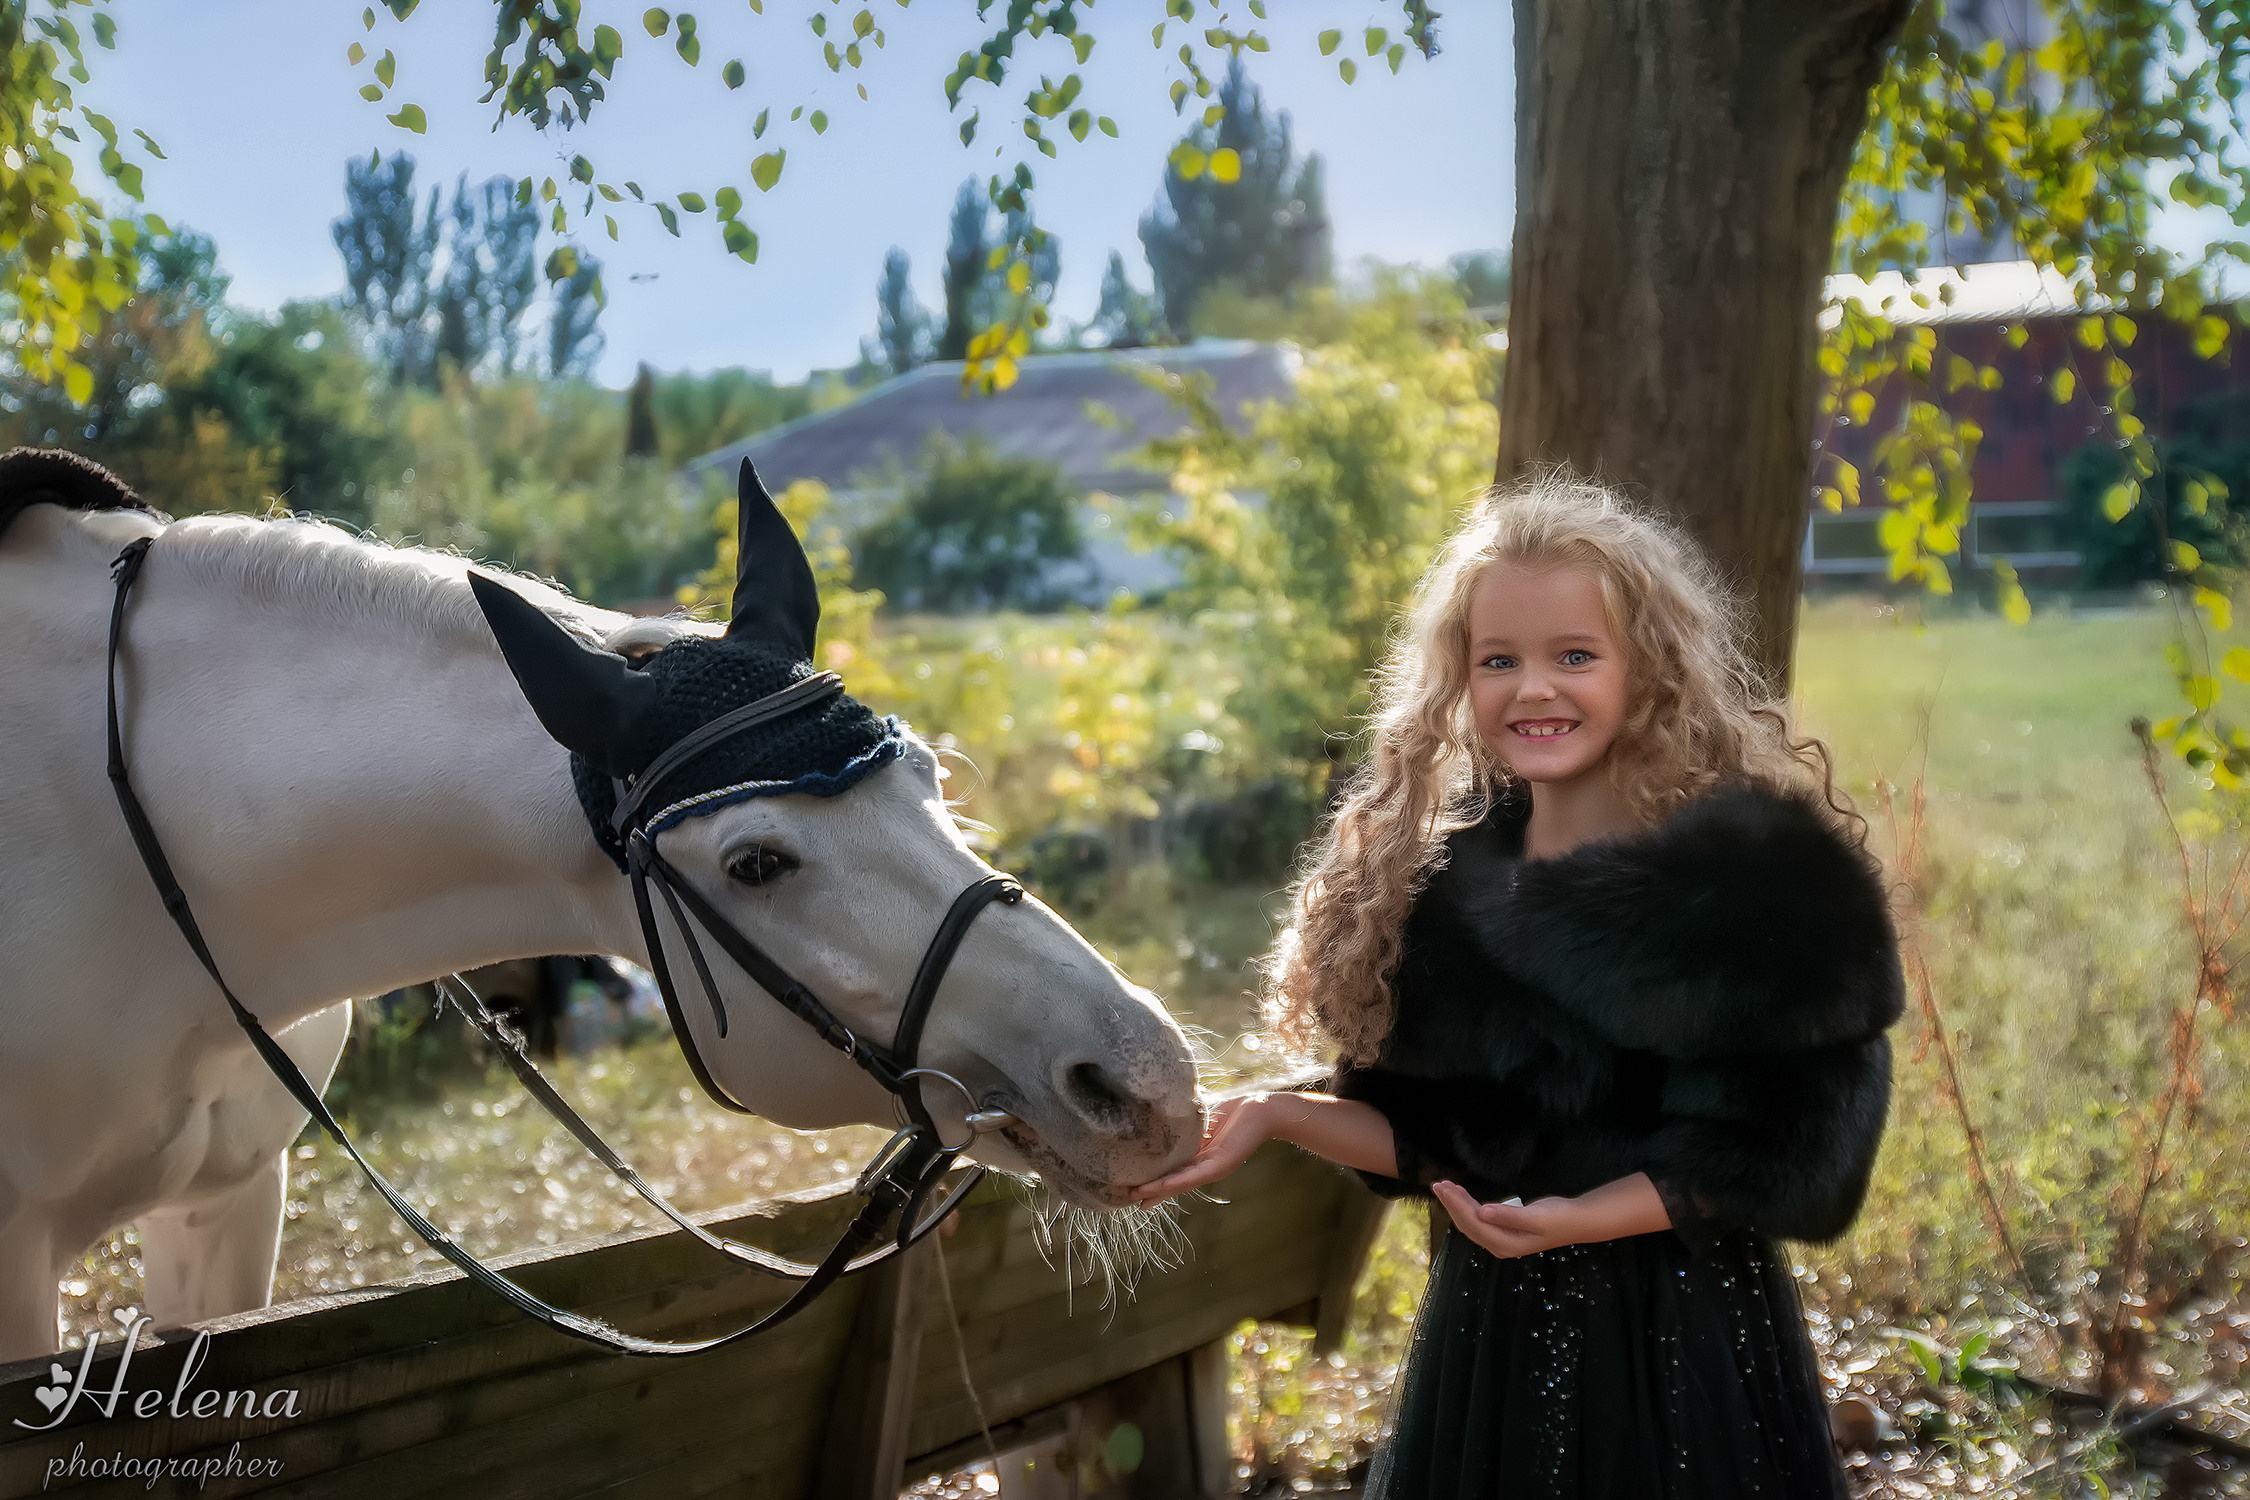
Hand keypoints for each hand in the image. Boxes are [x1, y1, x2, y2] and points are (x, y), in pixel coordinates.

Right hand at [1129, 1093, 1271, 1205]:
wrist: (1261, 1109)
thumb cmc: (1233, 1110)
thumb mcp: (1199, 1119)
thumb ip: (1181, 1121)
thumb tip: (1157, 1111)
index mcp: (1198, 1158)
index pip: (1171, 1172)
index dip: (1153, 1181)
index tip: (1132, 1189)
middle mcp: (1204, 1167)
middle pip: (1173, 1182)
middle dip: (1152, 1191)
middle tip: (1128, 1199)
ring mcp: (1212, 1168)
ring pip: (1181, 1182)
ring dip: (1159, 1189)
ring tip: (1138, 1195)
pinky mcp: (1221, 1164)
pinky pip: (1196, 1174)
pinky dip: (1178, 1181)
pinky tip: (1163, 1186)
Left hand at [1431, 1180, 1587, 1258]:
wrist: (1576, 1221)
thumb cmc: (1558, 1218)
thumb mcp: (1535, 1216)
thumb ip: (1508, 1215)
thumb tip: (1482, 1211)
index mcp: (1505, 1243)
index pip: (1473, 1222)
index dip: (1456, 1205)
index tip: (1444, 1187)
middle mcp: (1499, 1244)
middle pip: (1467, 1224)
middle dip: (1451, 1204)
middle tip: (1438, 1183)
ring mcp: (1501, 1238)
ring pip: (1471, 1221)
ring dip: (1458, 1204)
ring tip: (1446, 1186)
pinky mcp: (1504, 1230)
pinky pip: (1479, 1219)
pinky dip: (1468, 1206)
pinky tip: (1462, 1195)